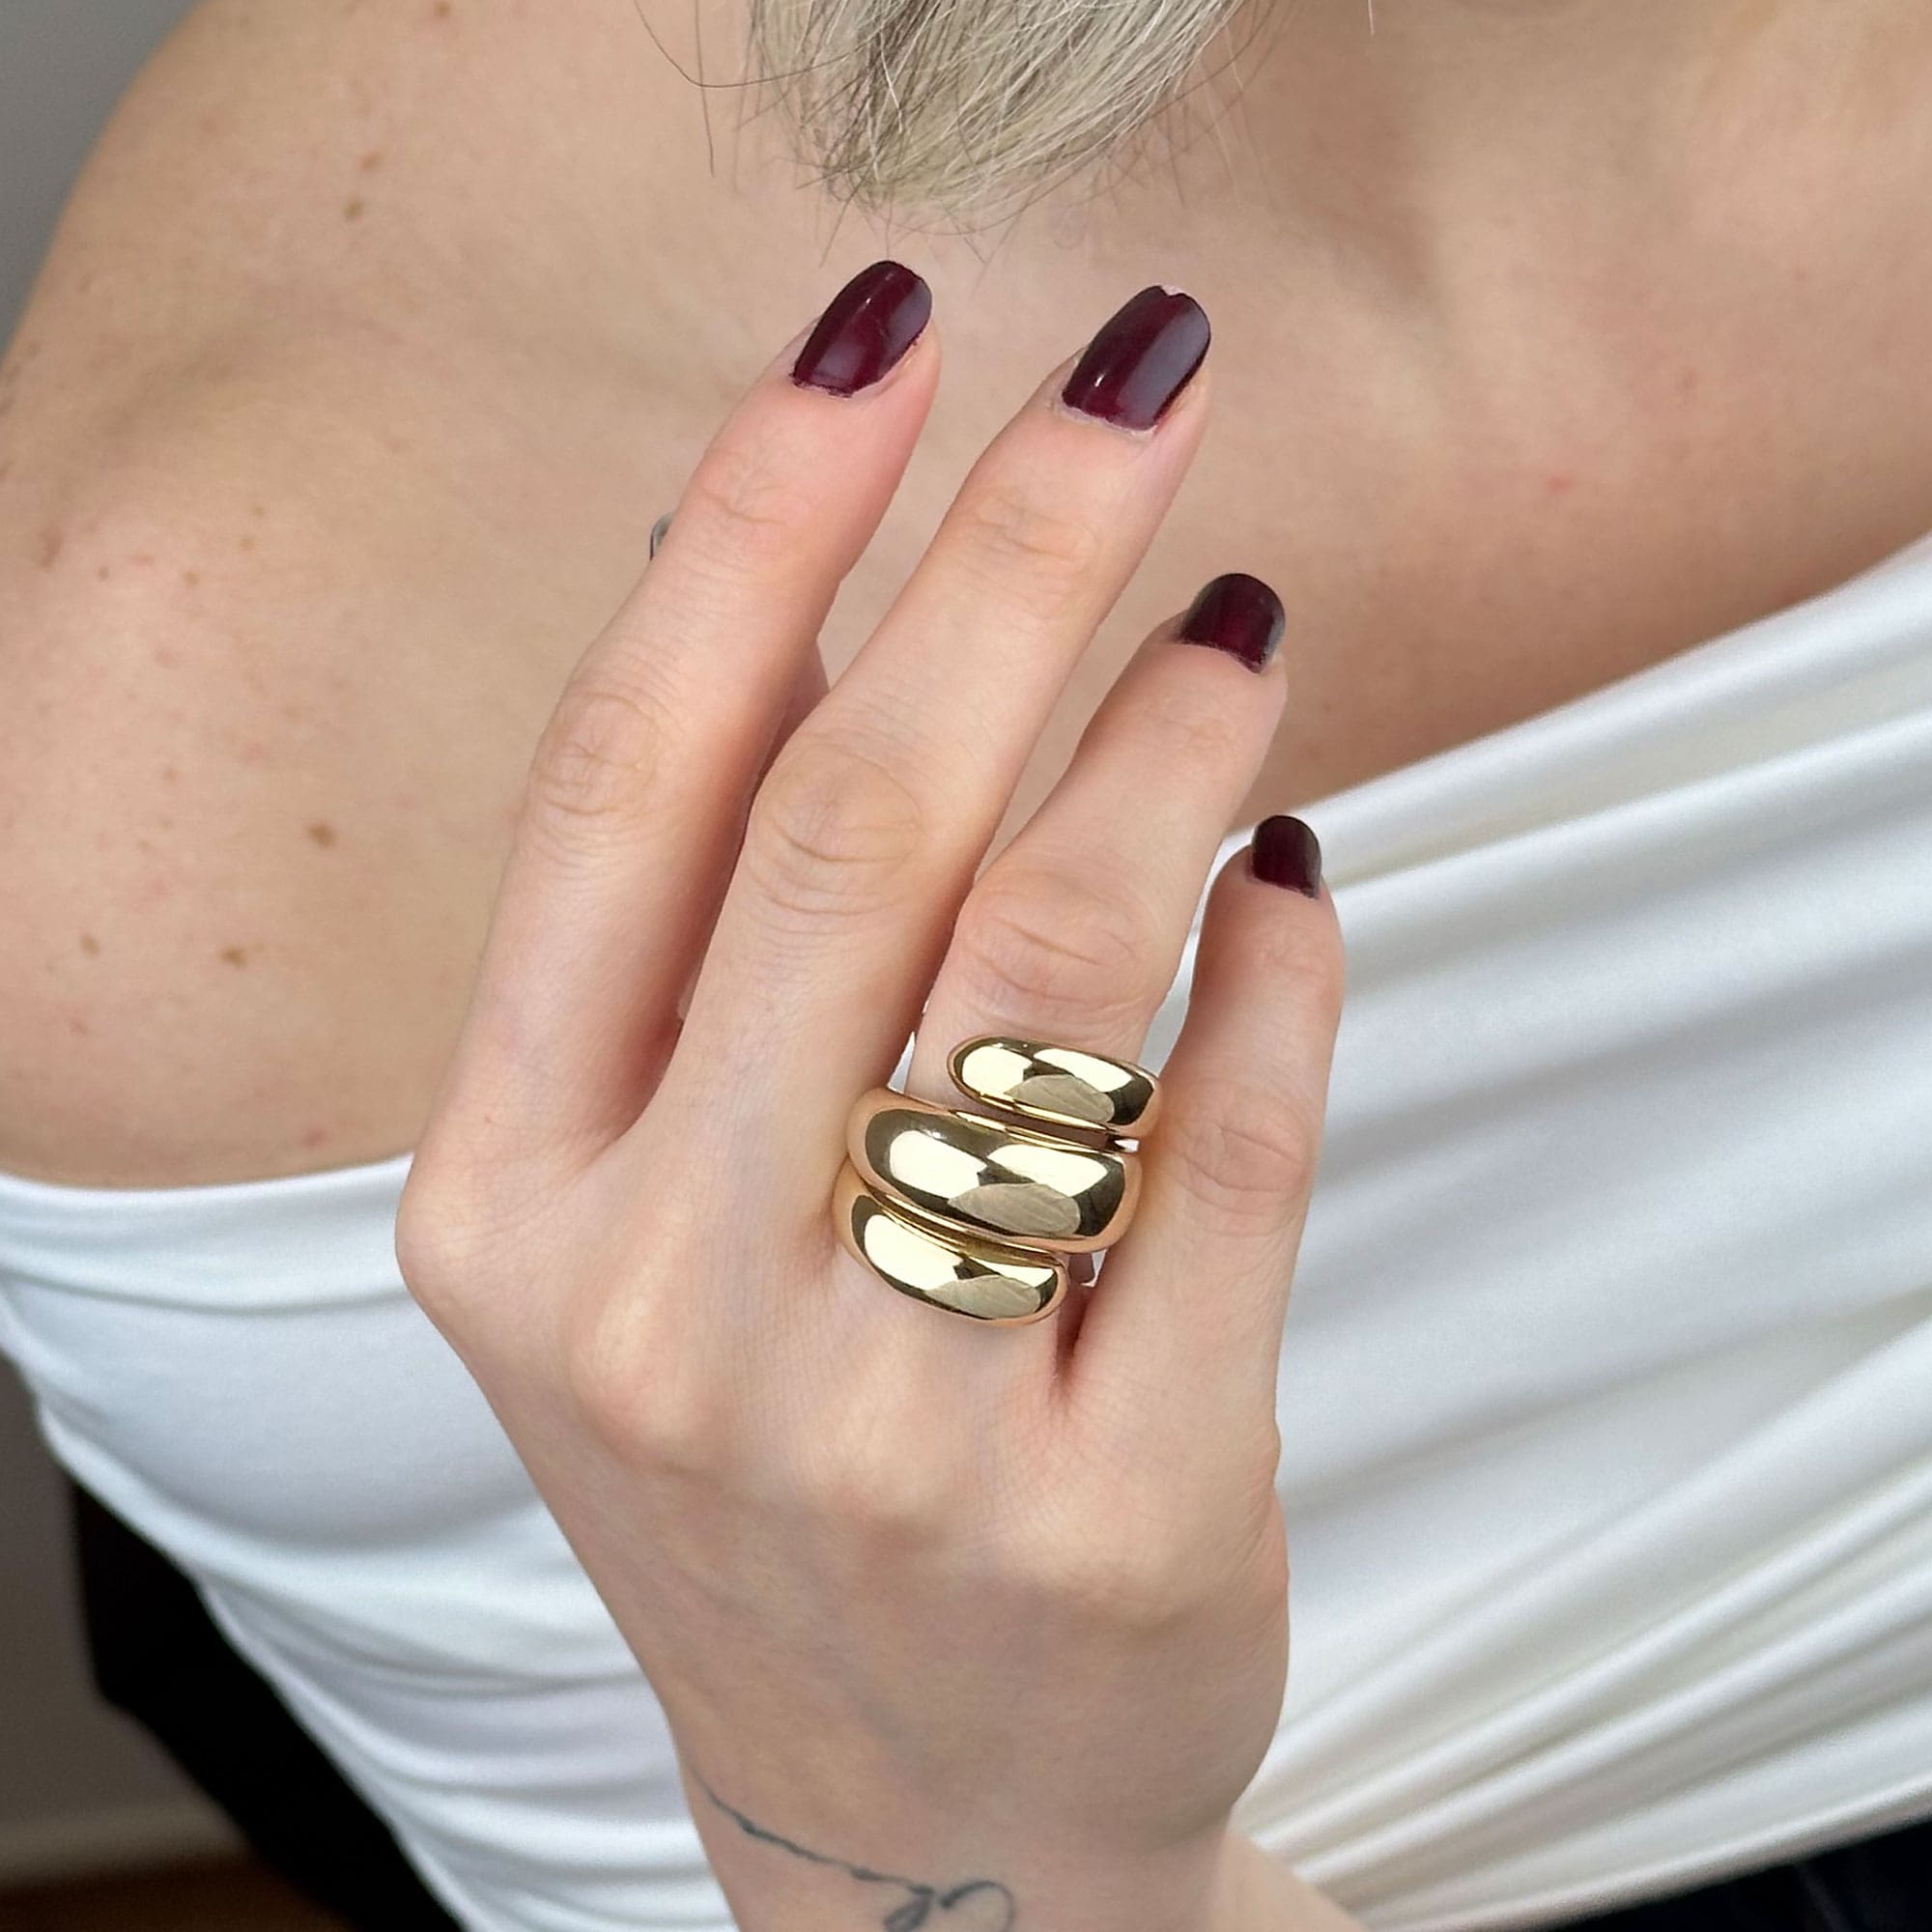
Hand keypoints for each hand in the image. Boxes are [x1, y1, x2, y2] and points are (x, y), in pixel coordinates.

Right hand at [397, 263, 1345, 1931]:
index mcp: (505, 1206)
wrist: (908, 1809)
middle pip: (850, 832)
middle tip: (1132, 391)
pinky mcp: (1114, 1515)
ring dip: (1162, 742)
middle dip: (1004, 559)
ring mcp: (885, 1433)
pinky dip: (1276, 973)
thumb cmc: (765, 1456)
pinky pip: (1222, 1158)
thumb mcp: (637, 1230)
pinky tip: (1287, 872)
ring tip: (1234, 617)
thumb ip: (691, 948)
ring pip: (1043, 974)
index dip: (755, 525)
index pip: (624, 787)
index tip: (875, 343)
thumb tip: (814, 591)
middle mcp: (661, 1310)